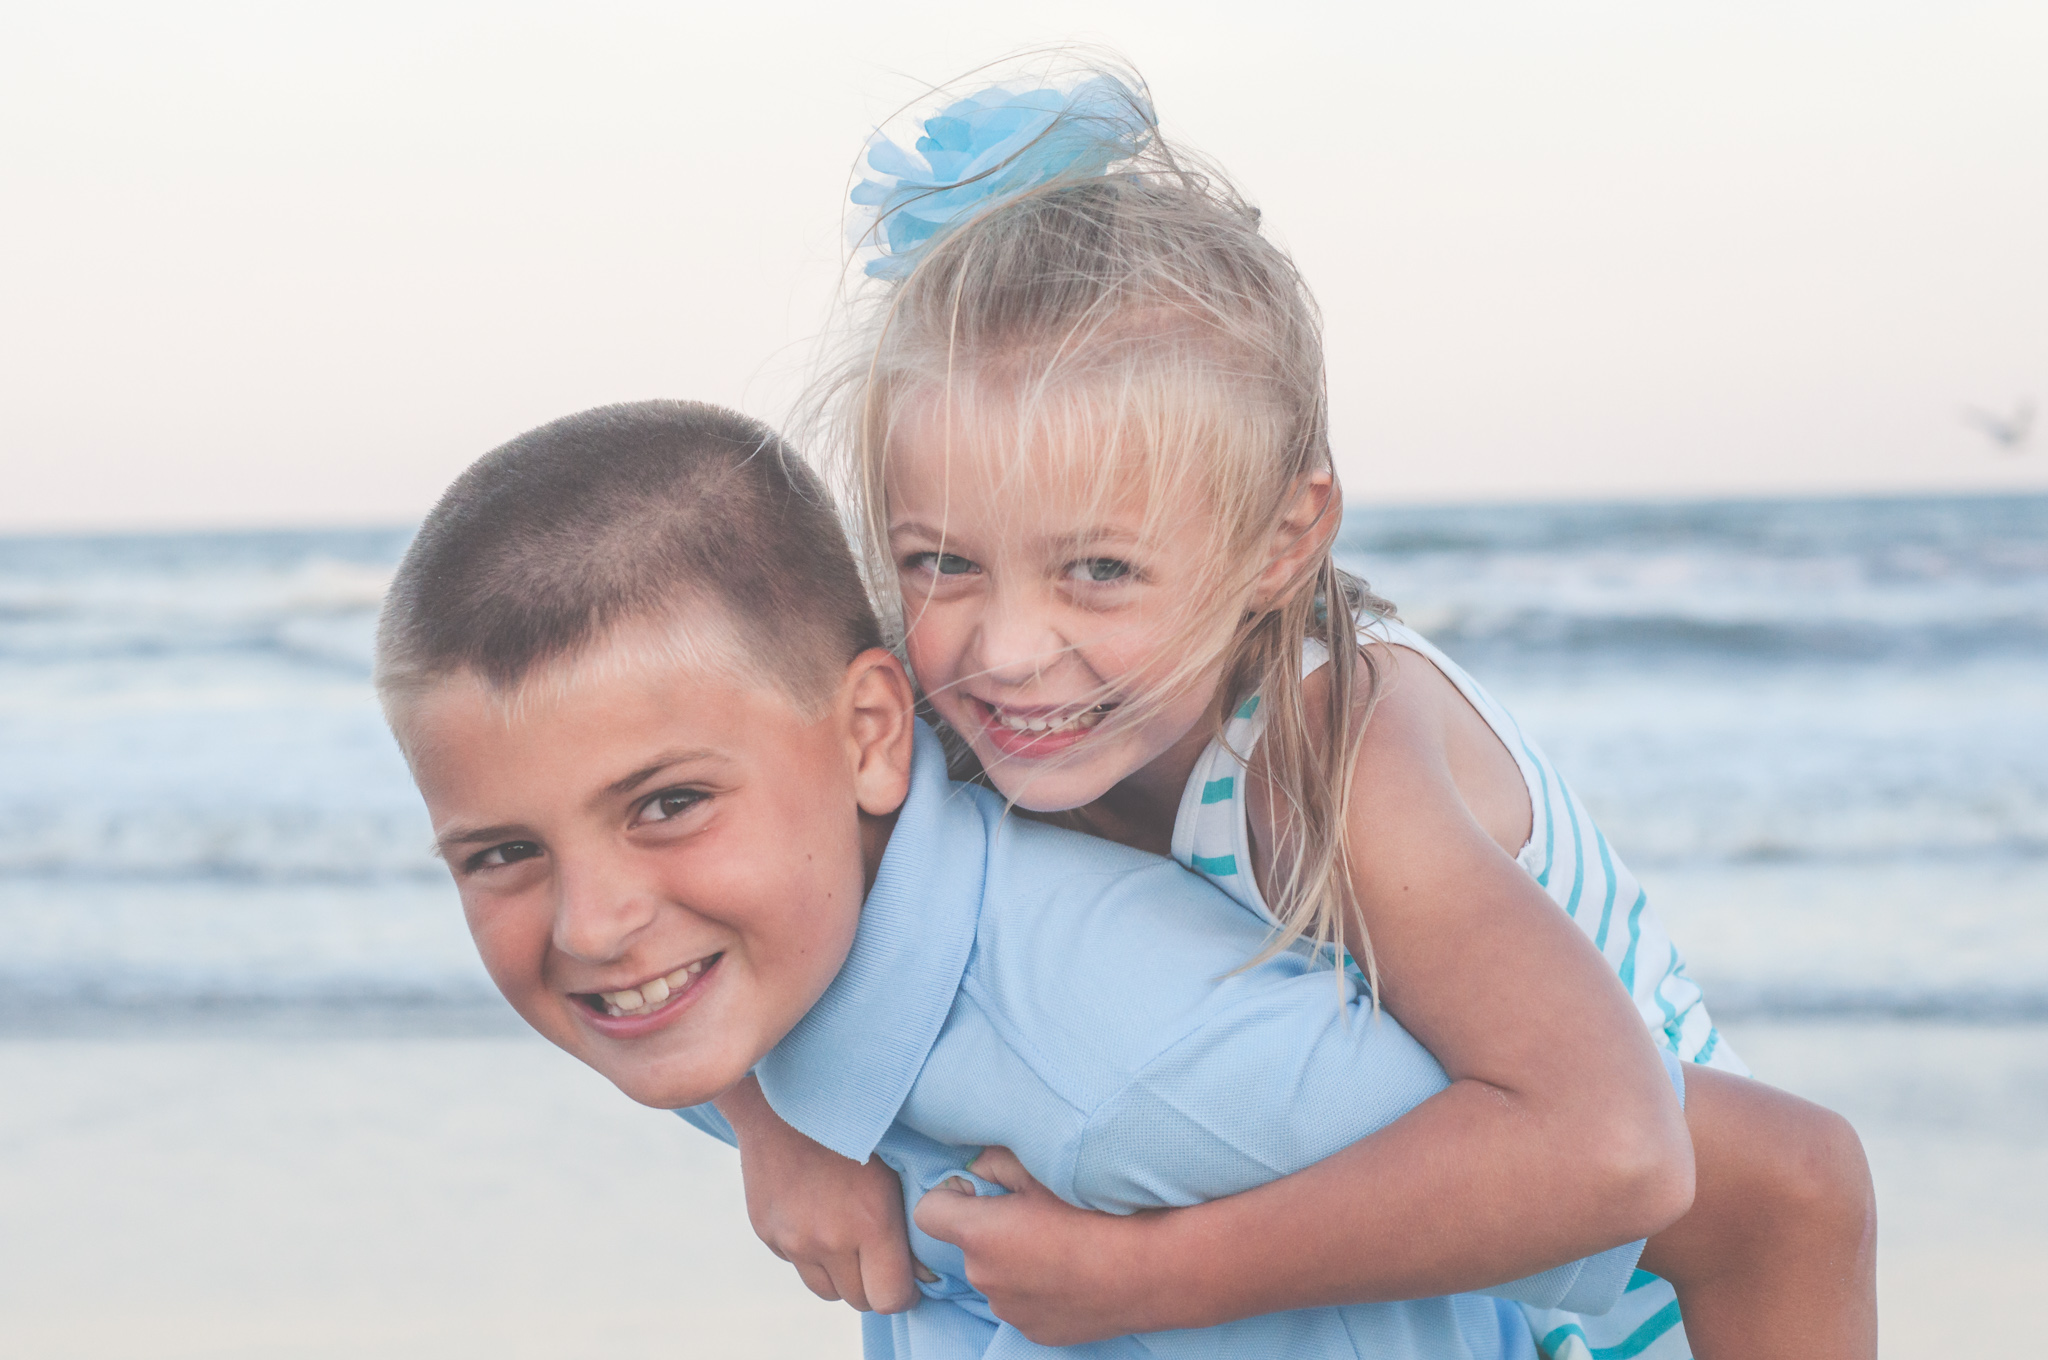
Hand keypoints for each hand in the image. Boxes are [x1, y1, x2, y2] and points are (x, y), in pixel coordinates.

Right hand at [725, 1079, 925, 1312]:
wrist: (786, 1097)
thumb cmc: (856, 1124)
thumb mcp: (896, 1165)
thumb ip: (908, 1222)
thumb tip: (925, 1272)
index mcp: (870, 1223)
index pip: (890, 1298)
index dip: (904, 1293)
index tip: (908, 1280)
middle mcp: (829, 1240)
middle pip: (858, 1300)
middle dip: (874, 1286)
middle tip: (881, 1261)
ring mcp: (793, 1240)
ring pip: (826, 1290)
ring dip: (842, 1275)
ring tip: (850, 1241)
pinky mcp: (768, 1234)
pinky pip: (797, 1264)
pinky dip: (810, 1253)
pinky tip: (818, 1216)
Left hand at [913, 1147, 1157, 1344]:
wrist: (1153, 1270)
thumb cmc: (1100, 1213)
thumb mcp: (1046, 1170)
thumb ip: (999, 1161)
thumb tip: (978, 1164)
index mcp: (979, 1234)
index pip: (928, 1211)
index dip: (949, 1195)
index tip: (979, 1190)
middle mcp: (983, 1277)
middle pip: (967, 1245)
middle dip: (991, 1227)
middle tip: (1035, 1213)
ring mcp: (1009, 1311)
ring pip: (996, 1275)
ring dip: (1014, 1260)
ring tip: (1062, 1245)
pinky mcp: (1035, 1332)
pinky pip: (1022, 1301)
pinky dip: (1036, 1287)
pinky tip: (1072, 1273)